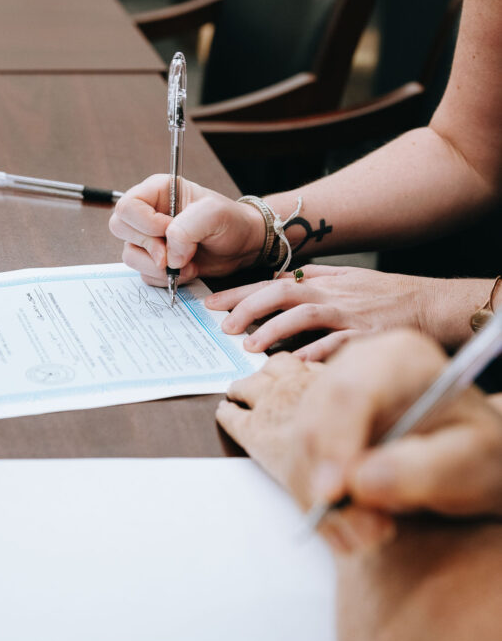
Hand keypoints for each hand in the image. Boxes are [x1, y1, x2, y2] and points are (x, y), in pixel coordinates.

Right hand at [109, 174, 263, 285]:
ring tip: (186, 265)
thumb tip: (168, 256)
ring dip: (157, 267)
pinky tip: (186, 271)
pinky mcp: (155, 259)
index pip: (127, 206)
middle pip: (120, 228)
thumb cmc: (230, 221)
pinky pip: (144, 273)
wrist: (242, 245)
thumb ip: (186, 229)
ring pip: (130, 255)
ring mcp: (149, 238)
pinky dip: (164, 278)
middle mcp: (148, 212)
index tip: (169, 230)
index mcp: (157, 191)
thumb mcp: (213, 214)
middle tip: (173, 254)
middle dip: (148, 246)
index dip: (144, 223)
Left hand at [206, 265, 476, 359]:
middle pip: (281, 292)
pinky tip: (295, 362)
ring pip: (304, 315)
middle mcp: (331, 295)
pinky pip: (336, 343)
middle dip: (248, 307)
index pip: (271, 282)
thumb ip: (312, 278)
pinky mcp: (367, 336)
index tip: (210, 304)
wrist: (429, 304)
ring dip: (273, 329)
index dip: (239, 292)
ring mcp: (348, 314)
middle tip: (223, 326)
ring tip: (249, 346)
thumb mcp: (345, 278)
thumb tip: (276, 278)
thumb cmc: (385, 294)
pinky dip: (315, 351)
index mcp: (321, 282)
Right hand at [217, 331, 501, 553]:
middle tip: (366, 535)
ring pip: (299, 447)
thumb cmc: (481, 453)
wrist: (472, 459)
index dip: (335, 442)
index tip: (335, 494)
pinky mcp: (320, 425)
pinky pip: (297, 464)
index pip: (350, 392)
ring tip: (370, 536)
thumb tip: (361, 482)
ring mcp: (332, 393)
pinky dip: (316, 504)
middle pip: (315, 420)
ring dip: (322, 503)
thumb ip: (428, 468)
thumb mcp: (477, 460)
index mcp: (400, 356)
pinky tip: (351, 528)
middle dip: (328, 484)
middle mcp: (356, 366)